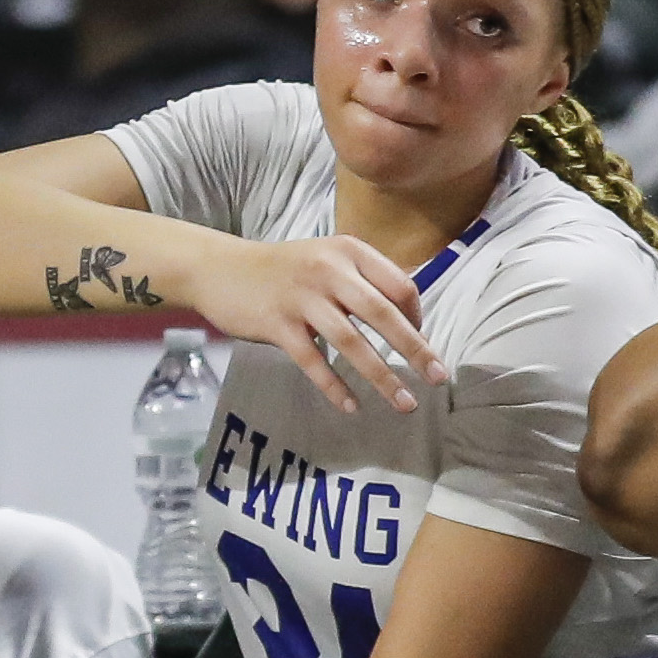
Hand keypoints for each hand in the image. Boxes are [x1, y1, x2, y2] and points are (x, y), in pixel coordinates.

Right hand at [193, 232, 448, 413]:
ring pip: (352, 342)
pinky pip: (312, 360)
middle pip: (383, 315)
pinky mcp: (276, 324)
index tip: (420, 340)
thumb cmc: (282, 270)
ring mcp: (301, 298)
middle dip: (415, 350)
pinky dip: (333, 386)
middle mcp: (328, 270)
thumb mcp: (326, 258)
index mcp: (348, 251)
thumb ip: (363, 280)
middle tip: (439, 377)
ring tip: (404, 404)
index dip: (417, 316)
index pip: (400, 285)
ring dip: (382, 376)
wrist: (218, 269)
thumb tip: (409, 319)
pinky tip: (350, 406)